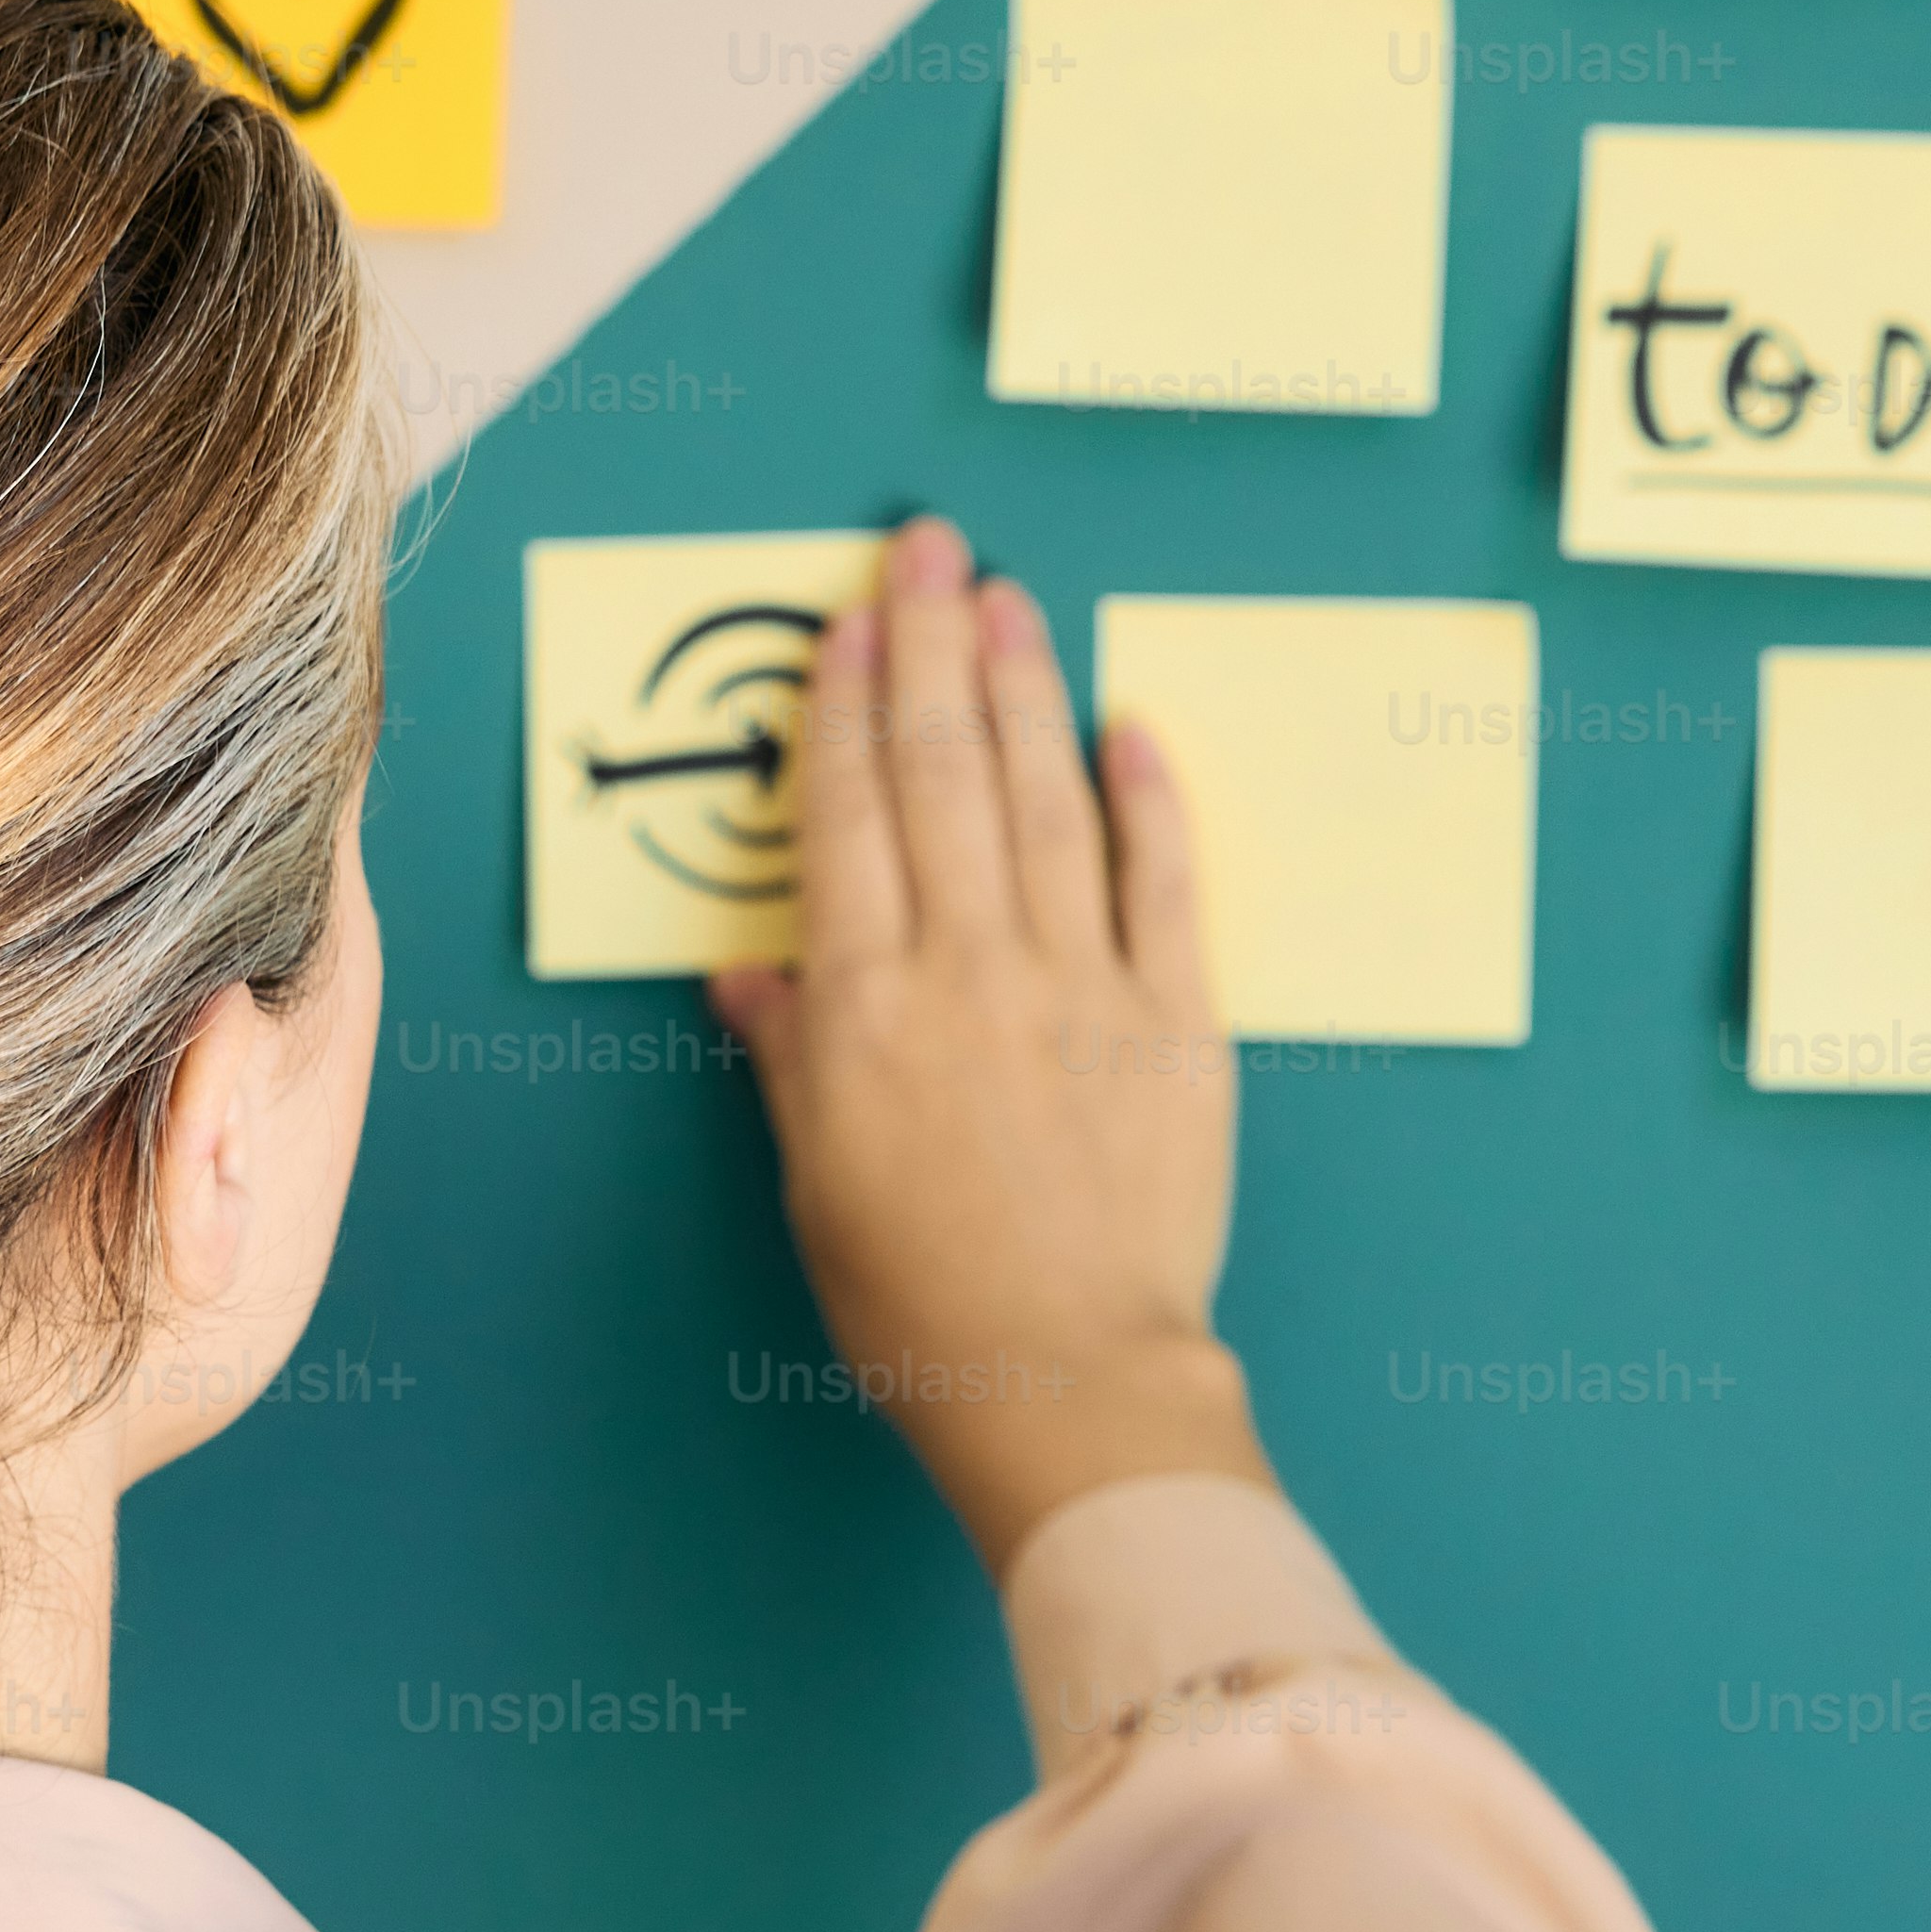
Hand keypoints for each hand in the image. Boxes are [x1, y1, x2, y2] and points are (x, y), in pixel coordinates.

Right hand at [706, 515, 1265, 1575]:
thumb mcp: (815, 1184)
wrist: (1070, 1382)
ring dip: (1022, 686)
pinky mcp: (1178, 1022)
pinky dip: (1145, 794)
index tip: (847, 624)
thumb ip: (790, 1060)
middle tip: (930, 549)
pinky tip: (1126, 727)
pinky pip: (1162, 880)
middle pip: (942, 770)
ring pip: (1045, 796)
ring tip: (1010, 599)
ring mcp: (1082, 984)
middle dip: (930, 645)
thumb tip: (752, 977)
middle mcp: (969, 967)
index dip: (842, 706)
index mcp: (865, 1004)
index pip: (846, 814)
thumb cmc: (922, 1304)